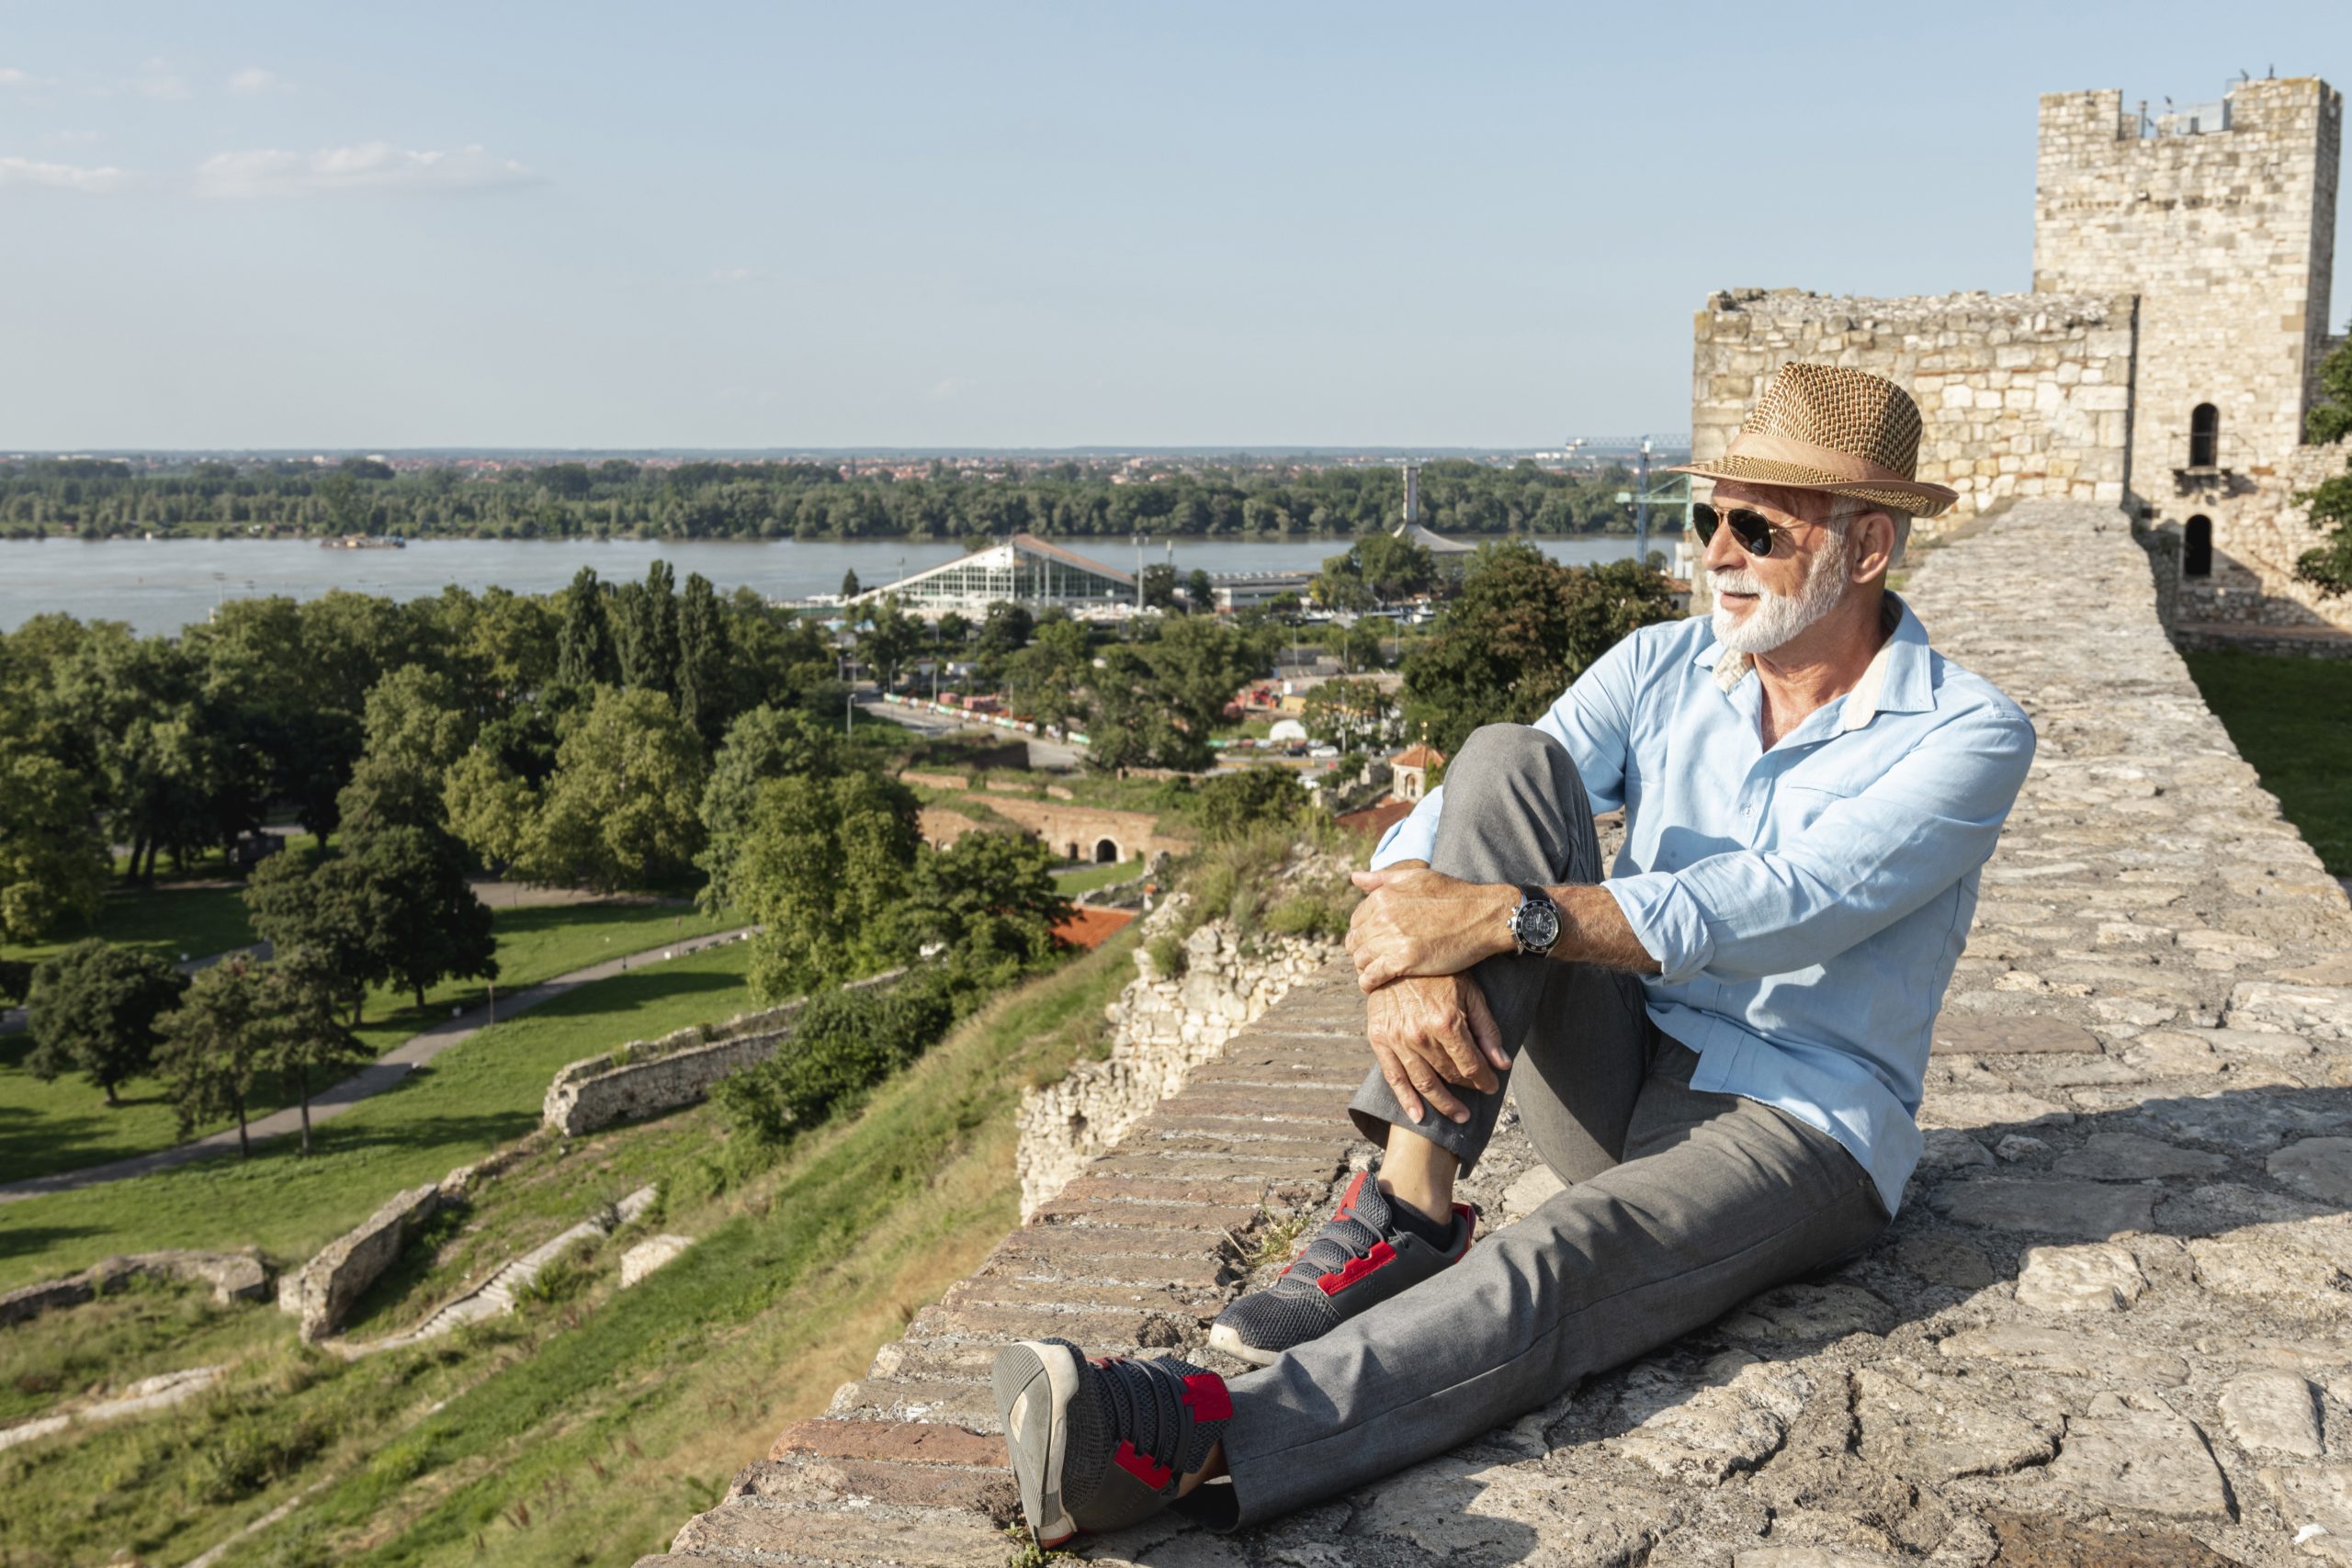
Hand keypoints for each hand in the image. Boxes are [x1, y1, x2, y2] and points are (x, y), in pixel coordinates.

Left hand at [1345, 867, 1515, 991]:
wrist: (1484, 916)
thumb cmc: (1454, 895)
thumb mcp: (1417, 876)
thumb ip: (1382, 878)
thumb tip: (1354, 877)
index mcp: (1383, 896)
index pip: (1356, 920)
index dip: (1363, 933)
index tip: (1372, 942)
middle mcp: (1383, 916)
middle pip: (1355, 941)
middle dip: (1361, 951)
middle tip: (1372, 960)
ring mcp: (1393, 938)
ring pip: (1360, 959)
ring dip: (1364, 968)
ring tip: (1374, 973)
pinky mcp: (1404, 960)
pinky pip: (1372, 976)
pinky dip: (1368, 983)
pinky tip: (1372, 986)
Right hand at [1365, 972, 1509, 1124]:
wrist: (1395, 956)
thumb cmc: (1439, 973)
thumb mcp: (1470, 993)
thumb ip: (1487, 1029)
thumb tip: (1503, 1064)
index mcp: (1447, 1022)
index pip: (1471, 1064)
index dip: (1485, 1080)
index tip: (1492, 1087)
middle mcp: (1421, 1035)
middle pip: (1449, 1074)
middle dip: (1467, 1088)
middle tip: (1477, 1097)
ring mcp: (1398, 1040)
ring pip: (1424, 1083)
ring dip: (1444, 1103)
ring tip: (1459, 1116)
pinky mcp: (1379, 1040)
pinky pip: (1394, 1077)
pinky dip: (1406, 1100)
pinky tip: (1419, 1116)